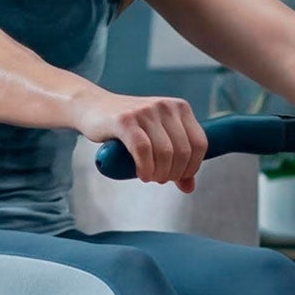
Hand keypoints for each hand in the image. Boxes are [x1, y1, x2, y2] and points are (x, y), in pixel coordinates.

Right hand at [77, 92, 207, 189]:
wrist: (93, 108)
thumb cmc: (128, 128)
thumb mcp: (157, 140)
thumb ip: (176, 161)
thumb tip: (189, 187)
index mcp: (180, 107)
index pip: (200, 143)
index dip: (192, 167)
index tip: (178, 176)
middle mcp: (166, 106)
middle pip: (183, 151)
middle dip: (174, 173)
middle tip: (161, 179)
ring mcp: (146, 111)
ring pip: (165, 153)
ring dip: (160, 173)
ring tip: (150, 177)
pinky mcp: (125, 120)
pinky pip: (143, 150)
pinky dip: (145, 168)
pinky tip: (142, 174)